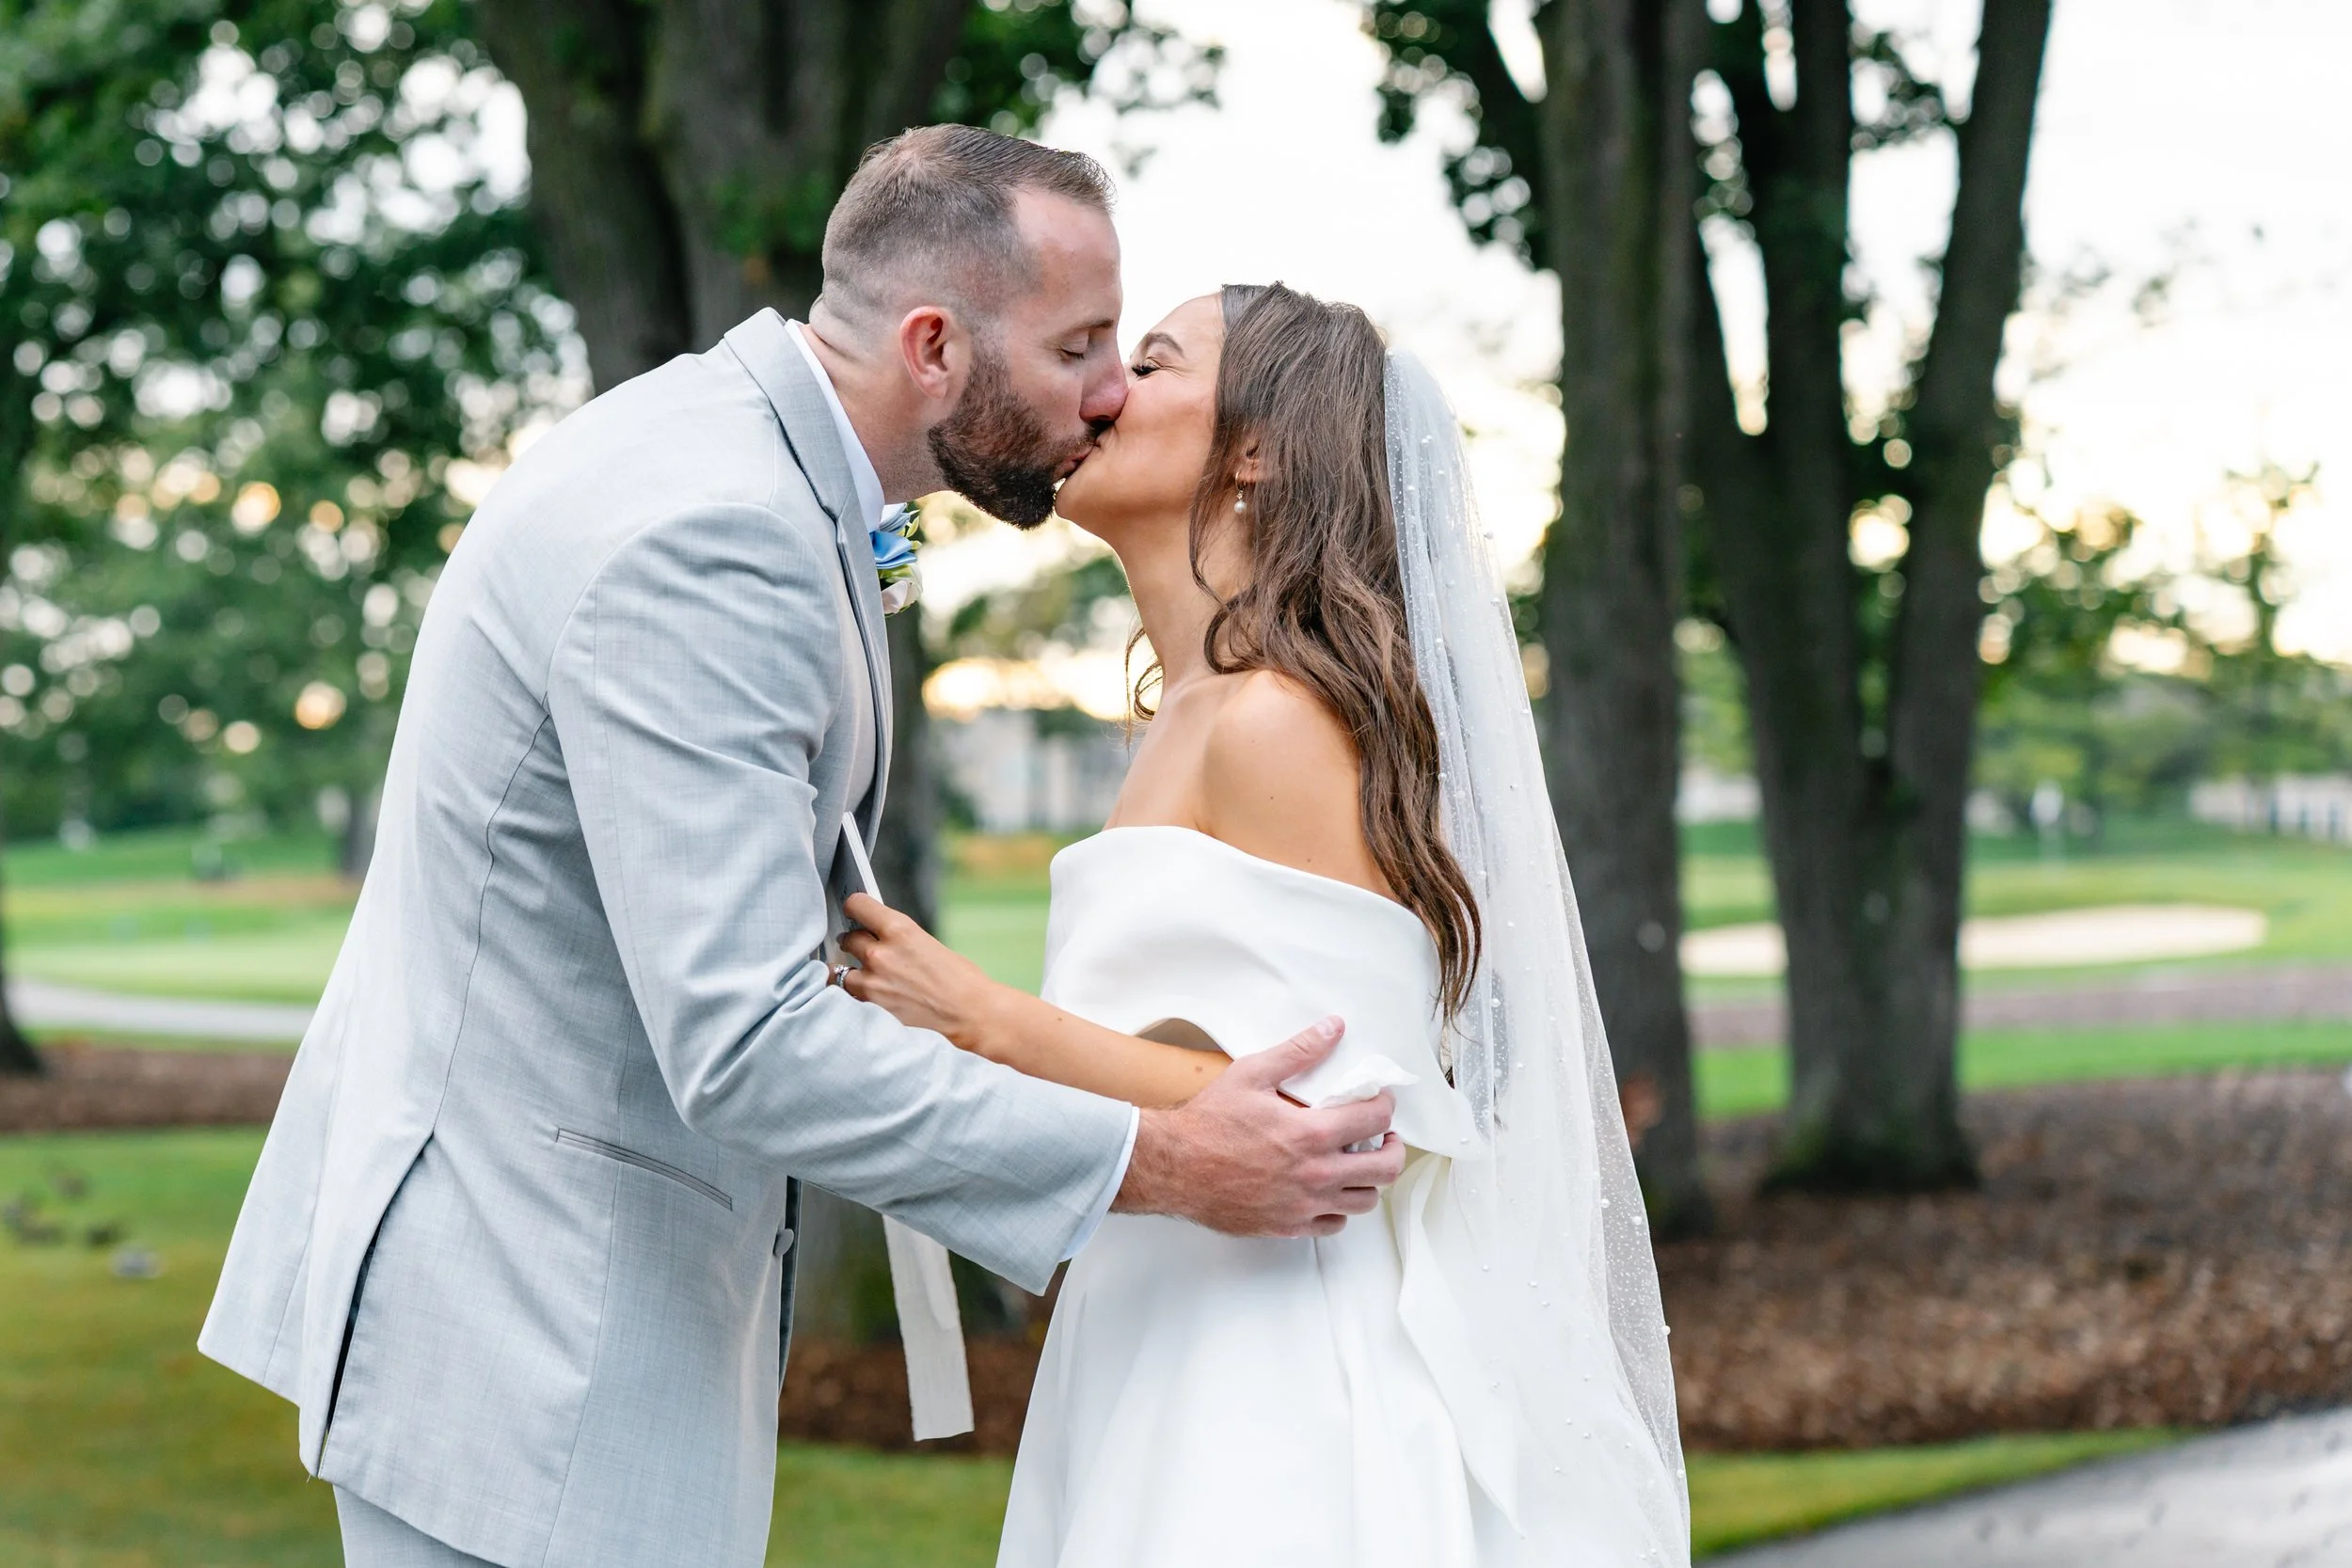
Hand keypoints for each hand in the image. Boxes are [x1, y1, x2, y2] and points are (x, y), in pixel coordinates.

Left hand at [839, 892, 995, 1050]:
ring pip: (840, 970)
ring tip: (864, 975)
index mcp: (899, 929)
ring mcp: (872, 983)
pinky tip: (868, 995)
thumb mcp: (928, 944)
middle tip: (862, 947)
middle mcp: (880, 953)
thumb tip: (878, 936)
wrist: (971, 1015)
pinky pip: (848, 995)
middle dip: (855, 941)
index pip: (857, 905)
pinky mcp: (870, 1008)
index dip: (855, 907)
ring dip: (850, 970)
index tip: (854, 911)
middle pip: (848, 937)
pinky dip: (854, 994)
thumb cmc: (960, 980)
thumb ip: (899, 939)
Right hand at [1115, 1017, 1405, 1236]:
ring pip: (1365, 1201)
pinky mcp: (1288, 1226)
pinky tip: (1328, 1190)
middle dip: (1393, 1147)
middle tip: (1384, 1136)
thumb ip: (1298, 1051)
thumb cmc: (1208, 1121)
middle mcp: (1316, 1175)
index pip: (1376, 1119)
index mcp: (1312, 1134)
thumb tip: (1333, 1028)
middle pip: (1385, 1168)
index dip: (1385, 1105)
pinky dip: (1339, 1207)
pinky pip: (1334, 1224)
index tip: (1380, 1101)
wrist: (1172, 1167)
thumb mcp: (1251, 1074)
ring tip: (1357, 1162)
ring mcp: (1304, 1205)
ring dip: (1368, 1179)